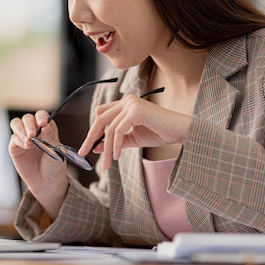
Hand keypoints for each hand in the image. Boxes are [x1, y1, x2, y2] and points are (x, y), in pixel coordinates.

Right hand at [8, 110, 68, 218]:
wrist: (47, 184)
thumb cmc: (54, 167)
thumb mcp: (57, 152)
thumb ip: (51, 138)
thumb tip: (45, 125)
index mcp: (47, 129)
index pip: (41, 116)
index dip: (41, 117)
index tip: (43, 123)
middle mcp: (34, 131)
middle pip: (27, 118)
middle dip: (29, 124)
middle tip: (33, 133)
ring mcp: (24, 139)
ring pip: (17, 124)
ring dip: (21, 129)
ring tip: (29, 140)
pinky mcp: (15, 148)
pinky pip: (14, 138)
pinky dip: (19, 140)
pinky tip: (26, 146)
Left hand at [78, 95, 192, 168]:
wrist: (181, 132)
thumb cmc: (160, 133)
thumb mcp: (133, 139)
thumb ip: (115, 141)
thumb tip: (96, 147)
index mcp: (125, 103)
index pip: (101, 114)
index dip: (93, 130)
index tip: (88, 146)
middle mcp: (127, 100)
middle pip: (100, 119)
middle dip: (91, 137)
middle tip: (83, 153)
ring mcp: (131, 104)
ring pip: (109, 128)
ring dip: (106, 148)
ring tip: (107, 164)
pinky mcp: (136, 111)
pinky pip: (119, 130)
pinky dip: (116, 145)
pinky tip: (117, 156)